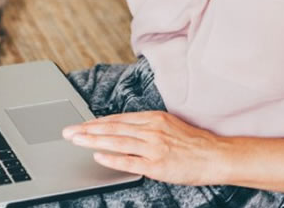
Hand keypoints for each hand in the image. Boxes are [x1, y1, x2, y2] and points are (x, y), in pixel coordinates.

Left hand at [62, 111, 227, 185]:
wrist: (215, 156)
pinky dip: (111, 158)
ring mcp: (153, 147)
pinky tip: (97, 156)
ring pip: (117, 141)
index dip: (97, 122)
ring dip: (93, 140)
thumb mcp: (170, 126)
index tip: (81, 123)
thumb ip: (148, 126)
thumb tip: (125, 128)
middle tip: (68, 131)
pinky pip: (129, 161)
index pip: (118, 119)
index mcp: (154, 118)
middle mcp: (151, 130)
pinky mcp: (156, 165)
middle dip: (87, 129)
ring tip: (75, 140)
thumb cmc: (194, 143)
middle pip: (113, 128)